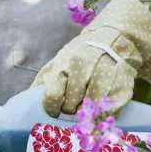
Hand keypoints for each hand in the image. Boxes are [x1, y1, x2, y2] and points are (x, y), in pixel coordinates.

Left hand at [32, 0, 150, 116]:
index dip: (53, 108)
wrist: (114, 38)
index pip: (53, 97)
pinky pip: (111, 110)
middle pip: (72, 107)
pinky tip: (103, 105)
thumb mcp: (58, 62)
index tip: (57, 109)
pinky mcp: (123, 83)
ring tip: (88, 105)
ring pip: (91, 110)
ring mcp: (105, 75)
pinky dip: (106, 112)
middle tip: (75, 104)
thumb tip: (27, 102)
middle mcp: (85, 68)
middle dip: (71, 109)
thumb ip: (44, 81)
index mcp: (64, 64)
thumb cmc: (80, 56)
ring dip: (88, 112)